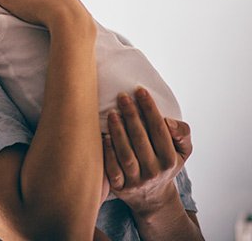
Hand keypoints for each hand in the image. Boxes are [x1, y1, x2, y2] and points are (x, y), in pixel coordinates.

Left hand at [103, 87, 192, 214]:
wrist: (152, 197)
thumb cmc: (166, 164)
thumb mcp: (183, 151)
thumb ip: (182, 134)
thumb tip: (169, 122)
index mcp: (170, 160)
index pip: (159, 130)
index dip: (150, 109)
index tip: (140, 90)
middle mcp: (154, 171)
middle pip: (141, 140)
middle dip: (131, 116)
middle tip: (122, 96)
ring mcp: (136, 181)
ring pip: (126, 154)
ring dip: (118, 132)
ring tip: (112, 113)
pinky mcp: (120, 187)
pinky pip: (113, 169)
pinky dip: (108, 152)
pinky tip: (104, 136)